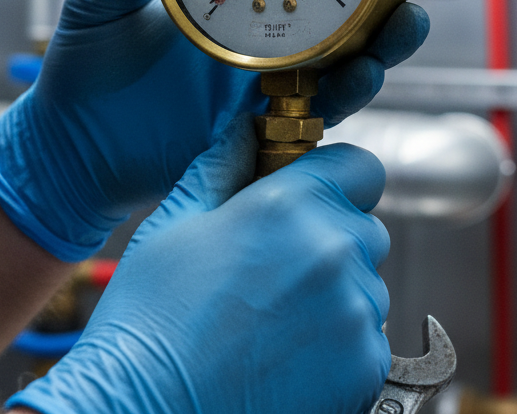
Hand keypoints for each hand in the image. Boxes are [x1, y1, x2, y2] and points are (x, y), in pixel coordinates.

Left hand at [0, 0, 453, 260]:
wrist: (73, 148)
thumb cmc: (83, 67)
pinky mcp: (262, 119)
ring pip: (348, 50)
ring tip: (409, 18)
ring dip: (387, 35)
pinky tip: (364, 74)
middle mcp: (258, 25)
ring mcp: (265, 72)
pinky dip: (347, 90)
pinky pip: (319, 104)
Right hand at [6, 118, 391, 413]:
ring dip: (335, 291)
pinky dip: (339, 342)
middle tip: (276, 265)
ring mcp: (355, 312)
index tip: (312, 195)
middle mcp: (334, 251)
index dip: (336, 177)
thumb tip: (245, 130)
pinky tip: (285, 352)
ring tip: (272, 316)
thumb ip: (223, 166)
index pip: (359, 166)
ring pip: (366, 284)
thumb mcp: (175, 223)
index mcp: (288, 204)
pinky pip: (369, 336)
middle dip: (331, 236)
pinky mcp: (366, 367)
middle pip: (363, 225)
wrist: (147, 412)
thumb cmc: (151, 319)